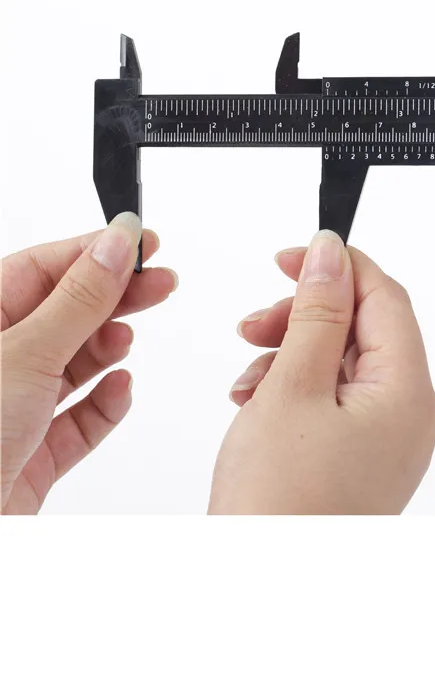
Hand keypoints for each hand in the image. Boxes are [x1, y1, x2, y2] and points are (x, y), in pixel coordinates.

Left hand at [1, 214, 177, 513]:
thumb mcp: (26, 353)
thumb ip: (81, 299)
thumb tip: (117, 243)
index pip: (41, 268)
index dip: (95, 251)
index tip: (142, 240)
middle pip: (64, 313)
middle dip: (115, 298)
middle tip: (162, 283)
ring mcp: (12, 408)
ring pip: (74, 364)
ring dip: (107, 350)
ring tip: (126, 341)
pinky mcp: (32, 452)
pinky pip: (80, 418)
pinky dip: (105, 403)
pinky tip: (119, 390)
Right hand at [209, 231, 434, 513]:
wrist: (265, 593)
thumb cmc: (280, 505)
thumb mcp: (292, 388)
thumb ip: (316, 313)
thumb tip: (331, 254)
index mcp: (407, 392)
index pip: (386, 298)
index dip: (340, 267)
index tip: (291, 256)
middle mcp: (408, 415)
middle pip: (364, 329)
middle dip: (306, 315)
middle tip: (255, 321)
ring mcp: (386, 440)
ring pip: (343, 363)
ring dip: (292, 351)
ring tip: (247, 372)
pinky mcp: (359, 458)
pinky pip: (333, 399)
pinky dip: (293, 387)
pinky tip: (253, 399)